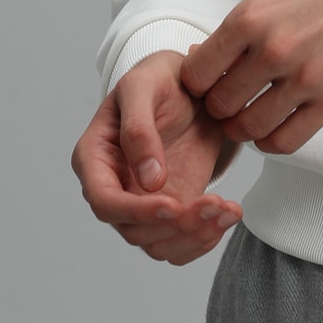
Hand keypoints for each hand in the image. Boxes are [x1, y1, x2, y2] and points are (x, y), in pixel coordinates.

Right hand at [71, 49, 243, 265]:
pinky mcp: (171, 210)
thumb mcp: (143, 86)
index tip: (173, 205)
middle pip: (134, 230)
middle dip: (176, 225)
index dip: (135, 211)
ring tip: (228, 210)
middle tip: (215, 205)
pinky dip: (204, 238)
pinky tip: (227, 214)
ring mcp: (141, 202)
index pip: (104, 201)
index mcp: (94, 158)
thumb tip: (147, 179)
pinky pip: (180, 242)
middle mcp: (114, 187)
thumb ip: (139, 129)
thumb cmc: (158, 79)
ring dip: (195, 236)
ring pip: (158, 244)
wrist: (191, 85)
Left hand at [180, 0, 322, 155]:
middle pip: (220, 105)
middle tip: (230, 99)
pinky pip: (284, 141)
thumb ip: (242, 28)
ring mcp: (303, 79)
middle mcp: (272, 50)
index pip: (198, 73)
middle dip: (219, 106)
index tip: (207, 82)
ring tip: (250, 114)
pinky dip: (271, 141)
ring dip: (243, 127)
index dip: (197, 82)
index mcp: (251, 17)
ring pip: (248, 128)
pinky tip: (273, 127)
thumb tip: (204, 57)